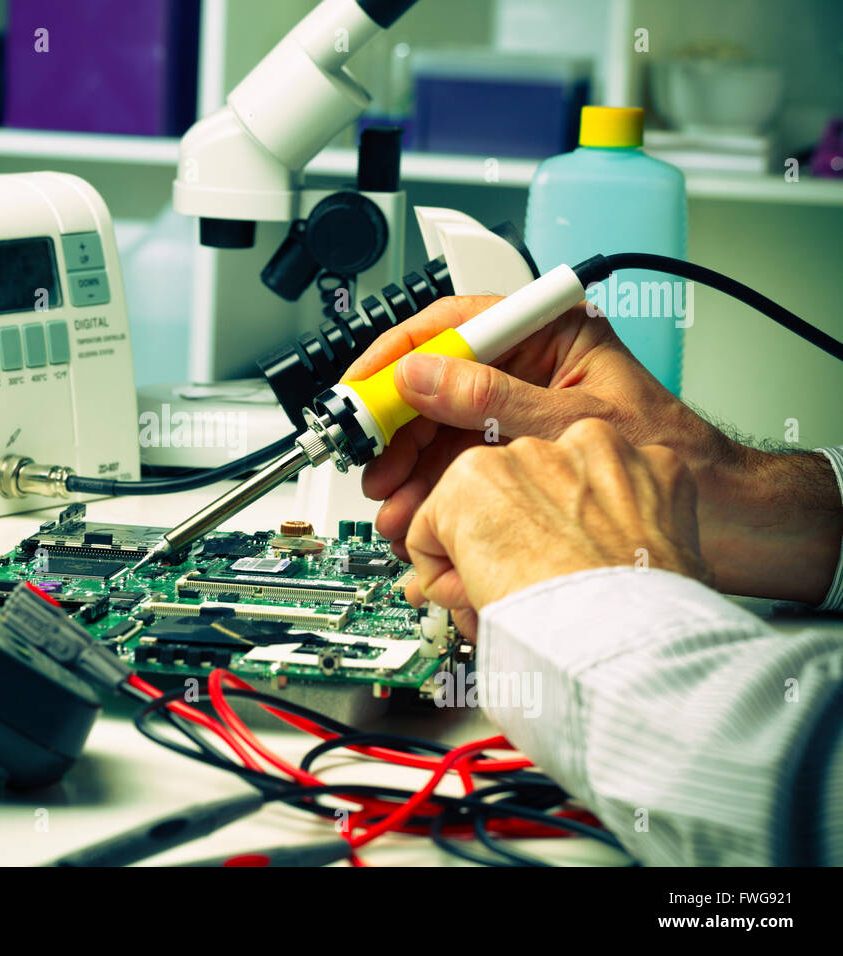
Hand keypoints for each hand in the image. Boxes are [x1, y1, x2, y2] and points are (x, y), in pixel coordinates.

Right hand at [344, 296, 841, 604]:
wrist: (719, 510)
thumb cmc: (669, 451)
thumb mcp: (570, 421)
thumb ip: (490, 398)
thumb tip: (423, 376)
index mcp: (551, 333)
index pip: (457, 323)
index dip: (400, 351)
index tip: (365, 382)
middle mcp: (529, 366)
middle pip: (438, 381)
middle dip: (399, 424)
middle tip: (371, 456)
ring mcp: (520, 409)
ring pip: (443, 427)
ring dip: (410, 465)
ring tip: (393, 501)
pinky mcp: (517, 449)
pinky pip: (461, 460)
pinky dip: (434, 487)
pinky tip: (417, 510)